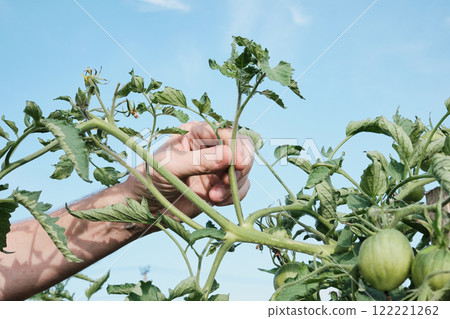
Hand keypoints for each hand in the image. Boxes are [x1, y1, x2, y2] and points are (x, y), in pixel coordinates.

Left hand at [124, 121, 254, 218]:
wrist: (146, 206)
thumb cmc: (151, 179)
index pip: (227, 133)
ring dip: (234, 185)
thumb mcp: (171, 167)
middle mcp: (211, 146)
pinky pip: (240, 189)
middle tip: (228, 182)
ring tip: (213, 196)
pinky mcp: (221, 185)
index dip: (236, 147)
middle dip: (240, 167)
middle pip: (243, 149)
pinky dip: (233, 197)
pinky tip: (215, 201)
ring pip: (243, 170)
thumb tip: (229, 156)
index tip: (236, 164)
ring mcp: (218, 166)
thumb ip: (199, 161)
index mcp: (198, 132)